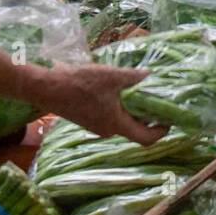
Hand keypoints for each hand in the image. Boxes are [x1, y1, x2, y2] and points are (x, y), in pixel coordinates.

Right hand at [34, 63, 166, 144]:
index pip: (146, 138)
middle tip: (158, 97)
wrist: (45, 87)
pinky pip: (110, 115)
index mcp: (116, 125)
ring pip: (122, 120)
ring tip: (139, 88)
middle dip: (148, 115)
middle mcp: (107, 130)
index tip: (170, 117)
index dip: (162, 130)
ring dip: (132, 108)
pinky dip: (119, 105)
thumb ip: (134, 78)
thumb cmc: (79, 83)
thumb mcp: (111, 76)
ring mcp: (95, 126)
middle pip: (135, 128)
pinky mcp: (86, 118)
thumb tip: (152, 76)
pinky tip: (117, 87)